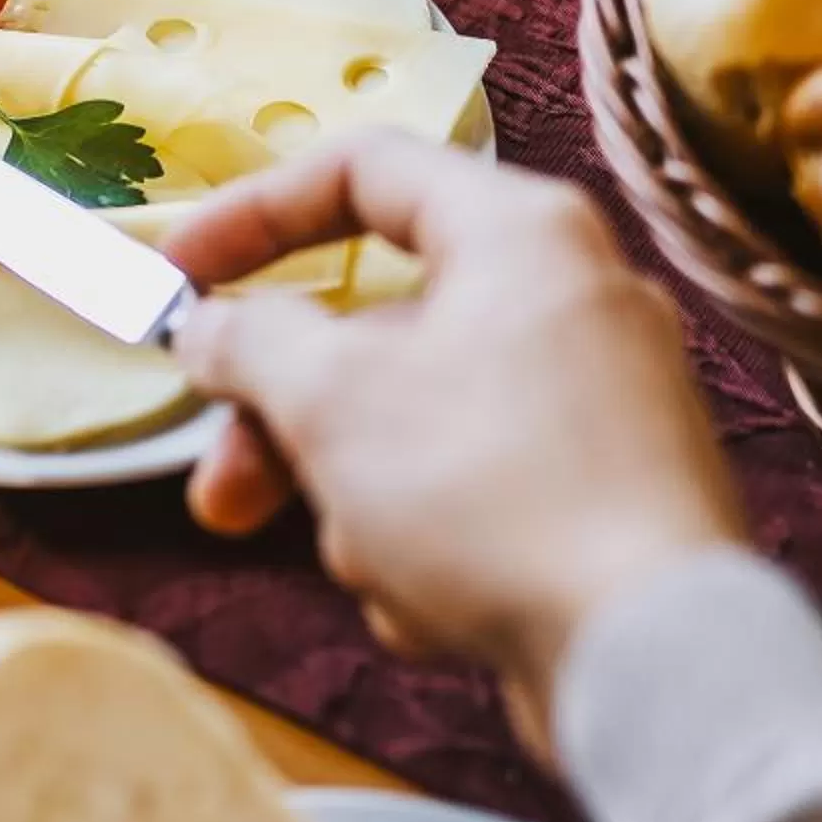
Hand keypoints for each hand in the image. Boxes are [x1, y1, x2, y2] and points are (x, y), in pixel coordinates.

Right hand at [167, 134, 744, 750]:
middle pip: (378, 330)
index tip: (175, 280)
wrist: (646, 651)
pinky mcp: (597, 502)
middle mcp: (568, 299)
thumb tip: (210, 328)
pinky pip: (470, 499)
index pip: (363, 170)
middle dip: (286, 423)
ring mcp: (592, 406)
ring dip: (357, 503)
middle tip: (220, 493)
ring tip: (370, 564)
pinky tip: (439, 610)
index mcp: (517, 232)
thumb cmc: (488, 493)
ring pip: (413, 428)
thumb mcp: (331, 399)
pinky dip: (432, 550)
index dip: (250, 216)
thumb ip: (252, 343)